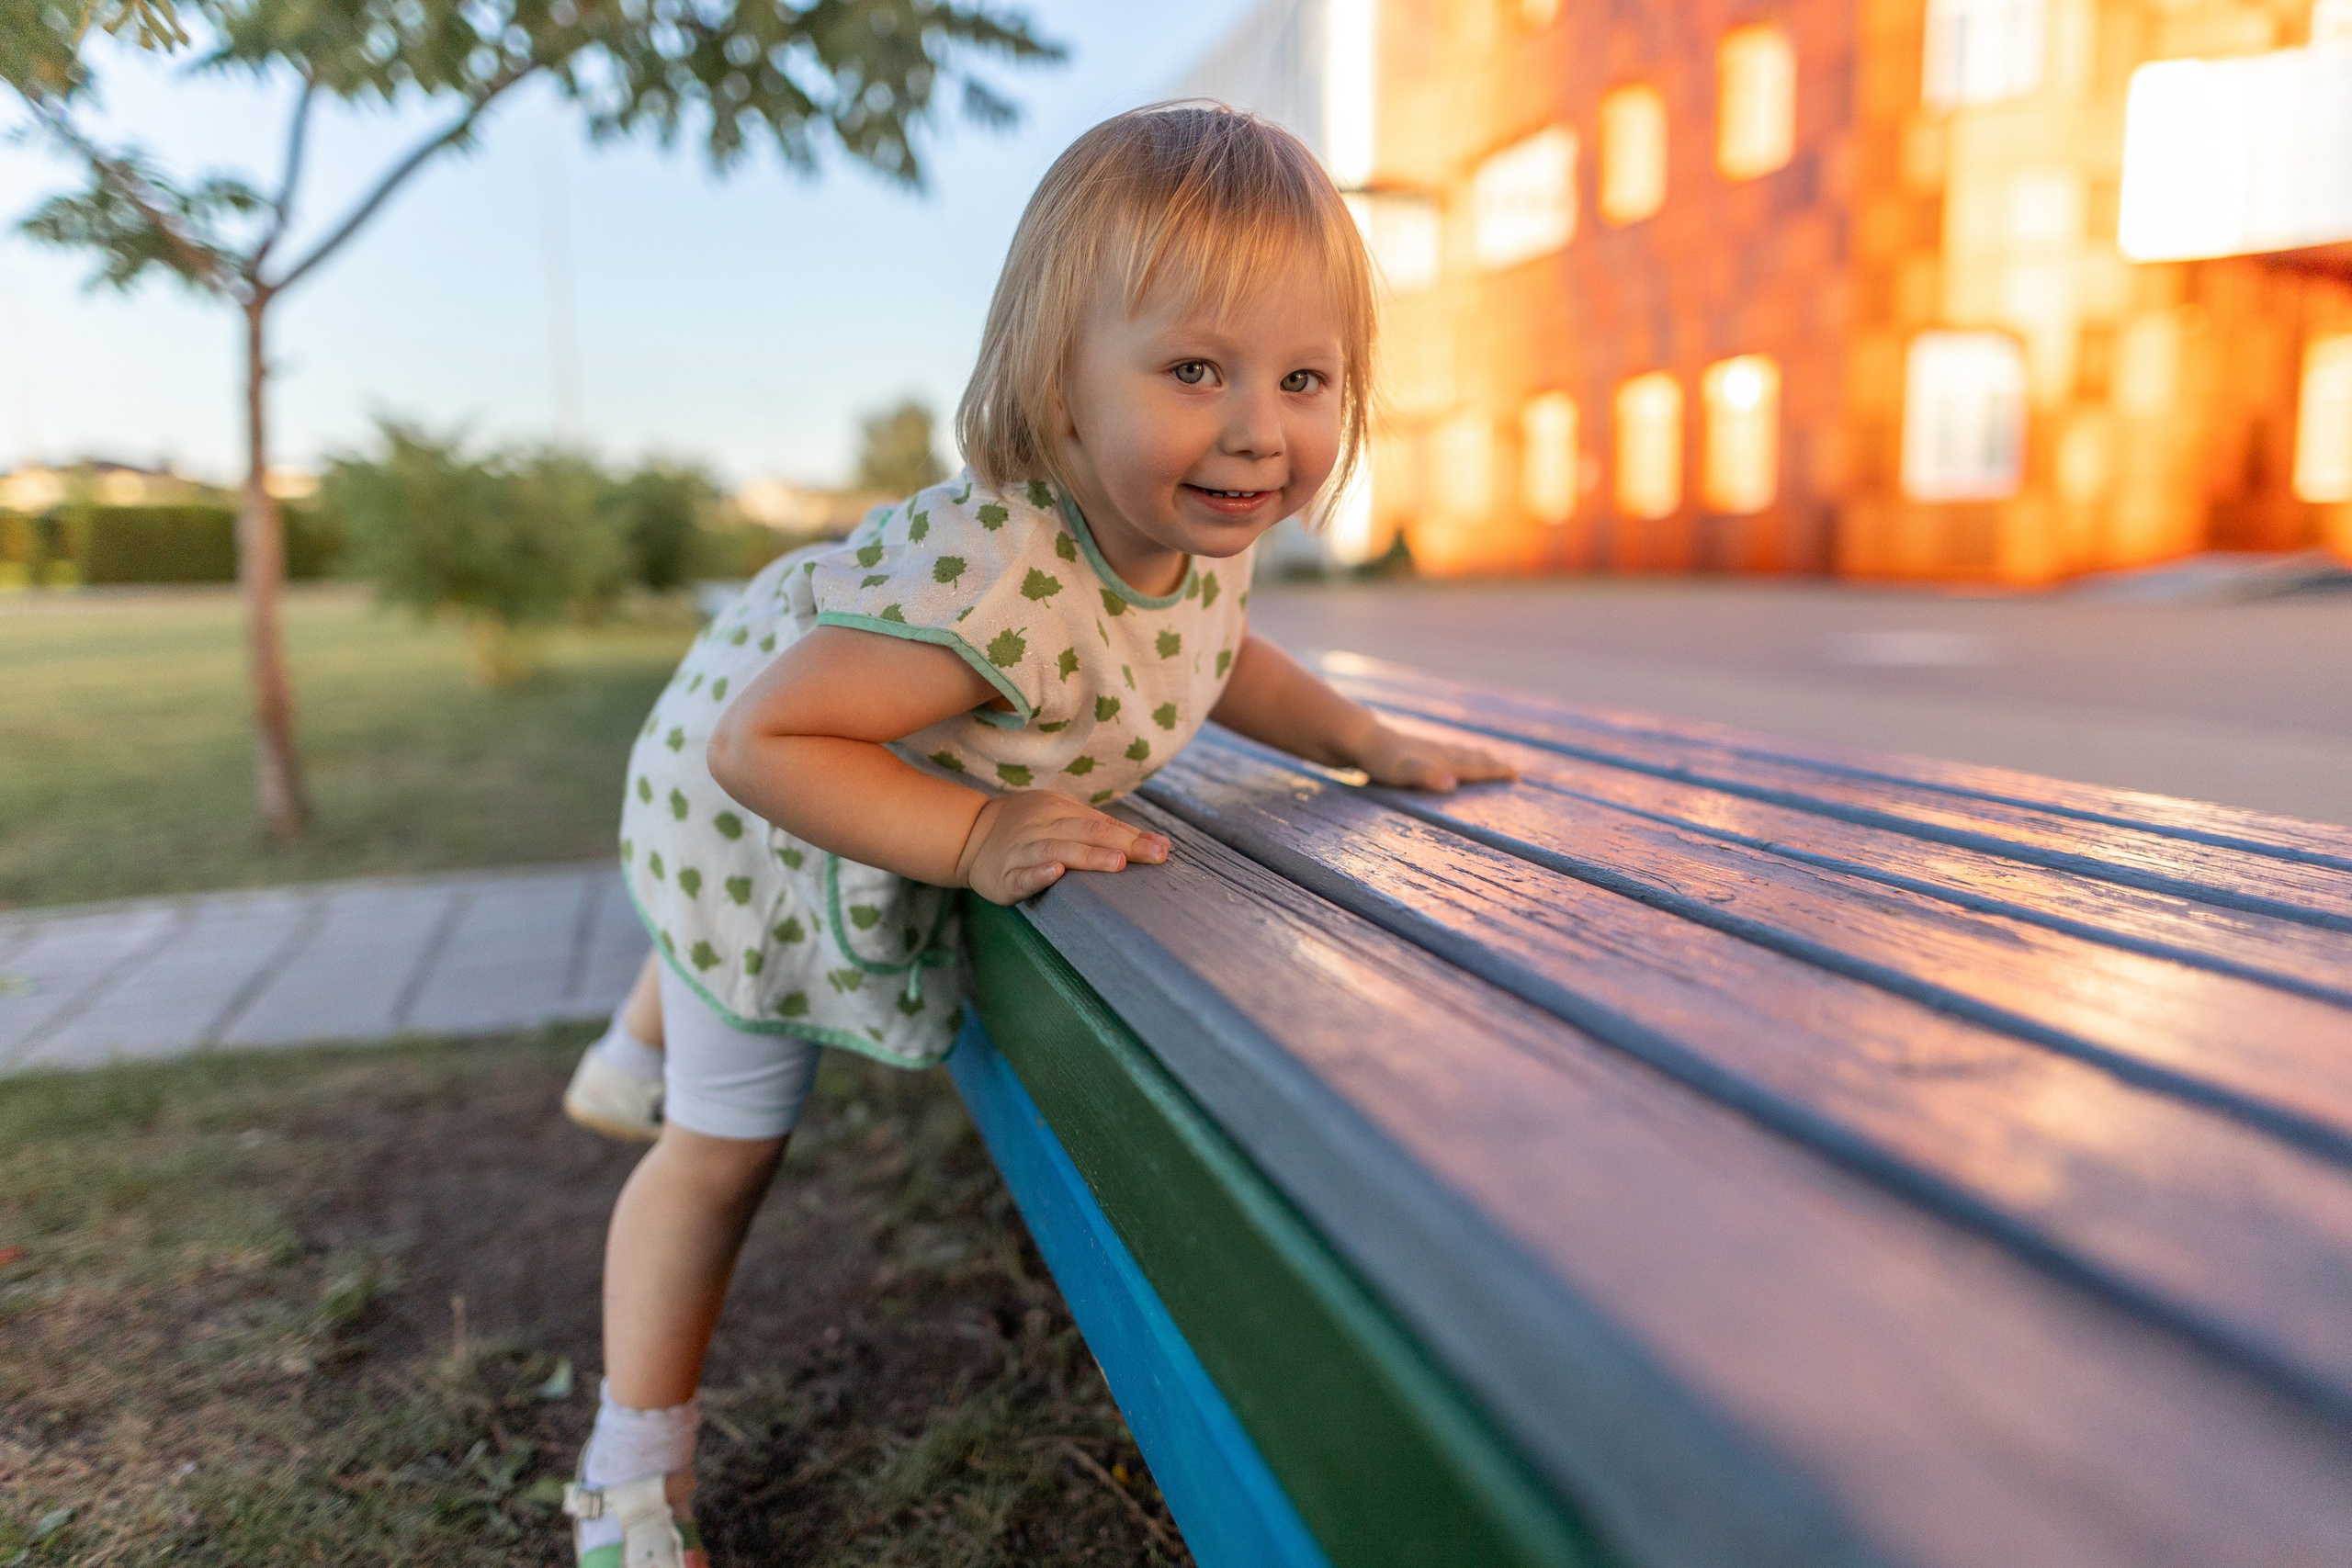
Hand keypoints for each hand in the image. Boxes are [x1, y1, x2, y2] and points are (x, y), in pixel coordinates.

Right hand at [955, 791, 1170, 903]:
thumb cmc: (1029, 828)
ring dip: (1087, 856)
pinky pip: (1022, 874)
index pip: (1102, 824)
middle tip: (1152, 856)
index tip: (1163, 850)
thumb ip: (1104, 830)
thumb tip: (1157, 844)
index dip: (1134, 837)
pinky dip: (1038, 873)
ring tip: (1117, 863)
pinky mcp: (1005, 876)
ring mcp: (1023, 851)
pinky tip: (1055, 873)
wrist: (970, 836)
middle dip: (1122, 844)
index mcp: (1060, 811)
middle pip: (1086, 833)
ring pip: (1058, 851)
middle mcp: (1043, 827)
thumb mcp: (1062, 818)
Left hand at [1351, 722, 1518, 791]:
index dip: (1495, 772)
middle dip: (1492, 765)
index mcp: (1442, 761)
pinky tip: (1450, 755)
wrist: (1360, 739)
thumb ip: (1426, 777)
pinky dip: (1457, 755)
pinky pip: (1445, 752)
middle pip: (1472, 759)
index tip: (1516, 775)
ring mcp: (1428, 749)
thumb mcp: (1402, 772)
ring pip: (1460, 753)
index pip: (1475, 768)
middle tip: (1513, 771)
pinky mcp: (1416, 749)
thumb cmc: (1381, 761)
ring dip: (1477, 758)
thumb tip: (1453, 785)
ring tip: (1488, 759)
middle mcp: (1439, 753)